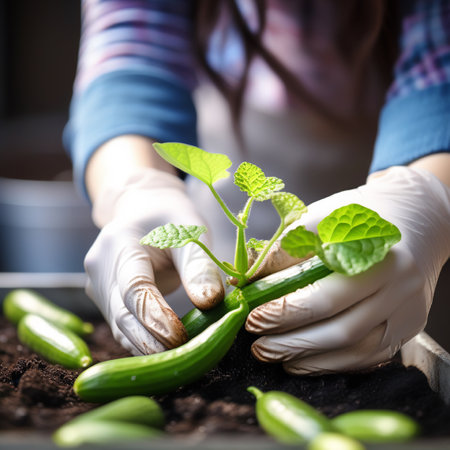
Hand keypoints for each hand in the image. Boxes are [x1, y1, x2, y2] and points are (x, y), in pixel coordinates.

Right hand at [85, 168, 223, 354]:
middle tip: (183, 358)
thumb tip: (210, 302)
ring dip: (148, 347)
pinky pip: (123, 325)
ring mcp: (97, 285)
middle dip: (151, 340)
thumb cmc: (171, 218)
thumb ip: (198, 265)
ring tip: (179, 361)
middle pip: (121, 313)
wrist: (144, 210)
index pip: (133, 287)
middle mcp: (99, 267)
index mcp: (118, 243)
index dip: (154, 315)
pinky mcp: (105, 299)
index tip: (180, 338)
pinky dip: (144, 341)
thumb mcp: (190, 231)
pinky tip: (165, 354)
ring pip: (120, 325)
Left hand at [245, 166, 449, 373]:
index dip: (287, 311)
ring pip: (356, 350)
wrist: (418, 218)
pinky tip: (302, 361)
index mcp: (380, 256)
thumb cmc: (364, 215)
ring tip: (272, 354)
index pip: (328, 295)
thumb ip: (285, 248)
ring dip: (308, 358)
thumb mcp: (323, 217)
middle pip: (342, 330)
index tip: (254, 317)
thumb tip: (245, 277)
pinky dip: (332, 364)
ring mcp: (408, 313)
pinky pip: (369, 358)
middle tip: (257, 344)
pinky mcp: (408, 328)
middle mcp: (401, 289)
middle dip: (292, 341)